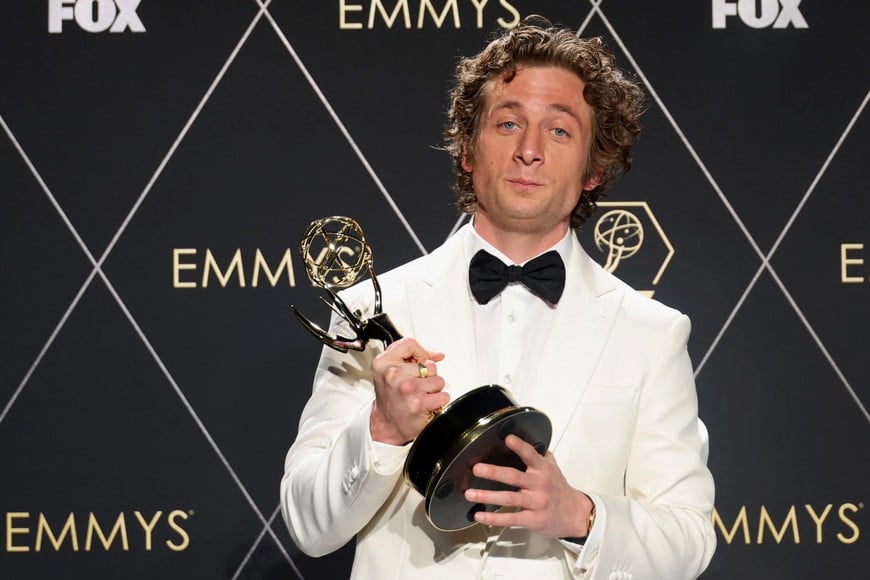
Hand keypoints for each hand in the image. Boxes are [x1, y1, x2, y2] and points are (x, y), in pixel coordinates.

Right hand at [369, 337, 447, 444]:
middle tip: (416, 385)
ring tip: (421, 394)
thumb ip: (411, 355)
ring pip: (438, 380)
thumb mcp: (390, 369)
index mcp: (383, 362)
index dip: (420, 353)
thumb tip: (438, 355)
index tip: (420, 362)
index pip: (410, 344)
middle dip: (428, 375)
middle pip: (429, 364)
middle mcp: (393, 375)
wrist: (387, 423)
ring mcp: (406, 389)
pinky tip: (427, 404)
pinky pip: (443, 396)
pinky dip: (439, 401)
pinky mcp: (418, 403)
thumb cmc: (390, 396)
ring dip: (434, 389)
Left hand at [464, 434, 593, 537]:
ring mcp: (536, 503)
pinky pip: (511, 519)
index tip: (507, 438)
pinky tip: (480, 516)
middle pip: (514, 477)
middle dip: (494, 472)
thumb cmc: (558, 489)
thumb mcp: (552, 468)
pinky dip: (494, 518)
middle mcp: (539, 484)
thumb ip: (539, 455)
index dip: (519, 446)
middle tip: (477, 469)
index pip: (531, 454)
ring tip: (470, 494)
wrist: (574, 515)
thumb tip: (524, 438)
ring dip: (488, 496)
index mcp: (543, 469)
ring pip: (509, 498)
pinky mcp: (533, 519)